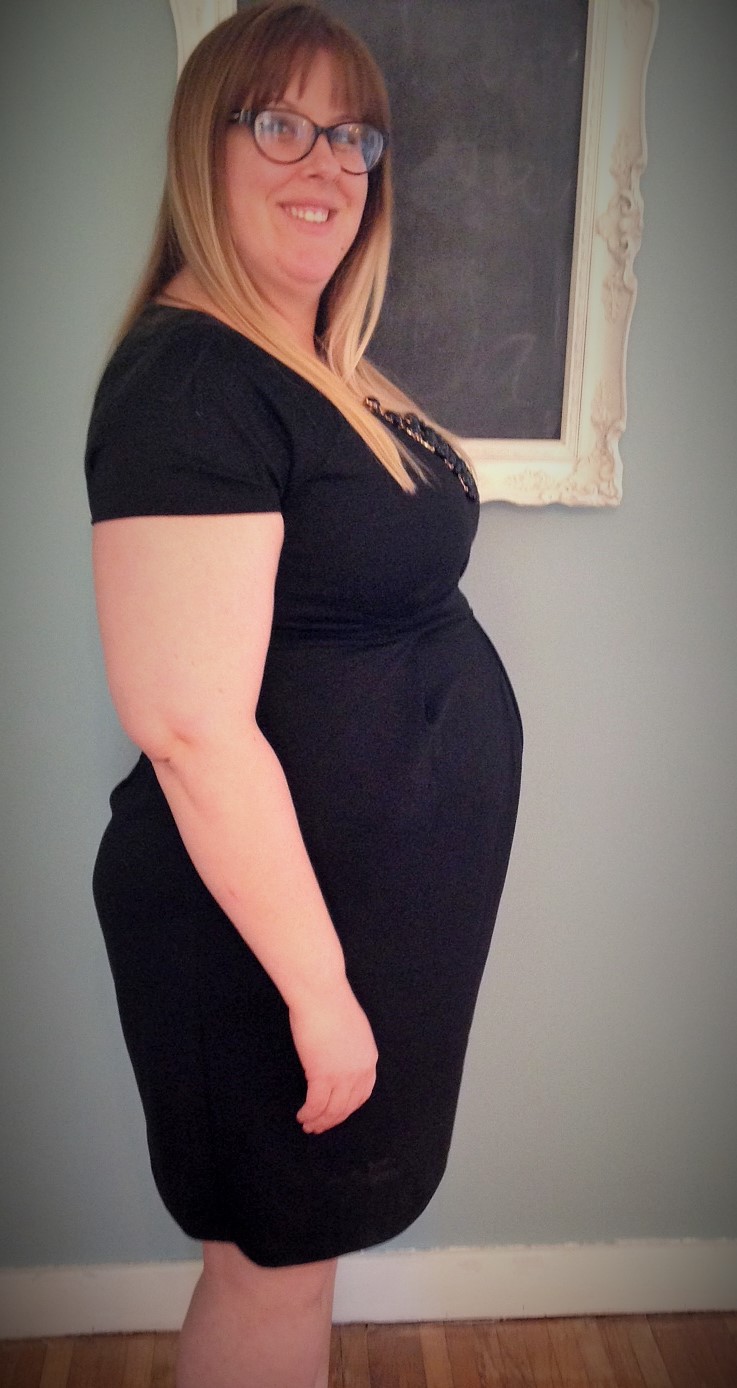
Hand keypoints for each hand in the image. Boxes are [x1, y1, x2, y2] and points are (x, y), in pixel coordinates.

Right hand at [289, 982, 377, 1134]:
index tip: (337, 1114)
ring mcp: (342, 1075)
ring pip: (332, 1109)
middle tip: (320, 1127)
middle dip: (333, 1120)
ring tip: (308, 1125)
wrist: (321, 995)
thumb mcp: (352, 1029)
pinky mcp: (322, 1075)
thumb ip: (350, 1048)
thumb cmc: (332, 1004)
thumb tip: (339, 1056)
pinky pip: (315, 1104)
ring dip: (319, 1121)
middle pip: (347, 1106)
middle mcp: (360, 1071)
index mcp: (369, 1058)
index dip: (349, 1108)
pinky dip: (309, 1113)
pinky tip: (302, 1116)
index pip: (362, 1094)